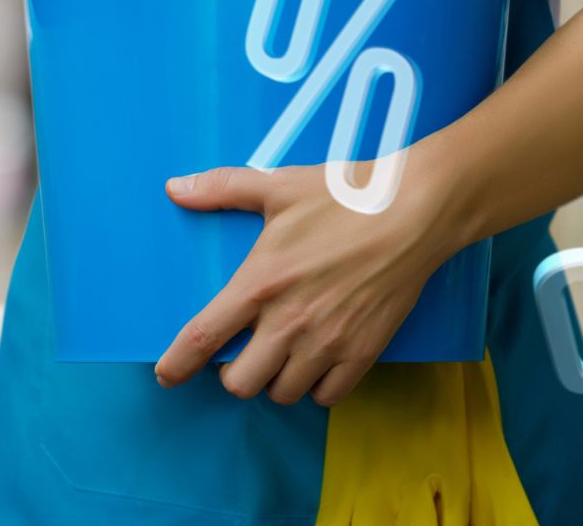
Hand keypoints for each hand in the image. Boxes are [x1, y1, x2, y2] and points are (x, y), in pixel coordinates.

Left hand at [154, 159, 458, 406]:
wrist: (415, 211)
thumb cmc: (345, 196)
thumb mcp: (278, 185)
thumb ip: (222, 189)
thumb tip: (174, 188)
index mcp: (260, 282)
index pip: (205, 336)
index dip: (178, 363)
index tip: (166, 375)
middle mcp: (289, 321)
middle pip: (240, 383)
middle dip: (233, 373)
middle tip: (243, 352)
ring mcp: (327, 342)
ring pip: (282, 392)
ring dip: (275, 379)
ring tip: (281, 354)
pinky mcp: (363, 353)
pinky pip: (326, 396)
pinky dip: (316, 386)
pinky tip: (317, 361)